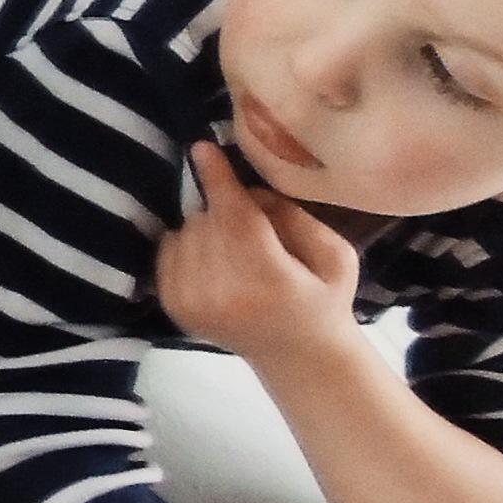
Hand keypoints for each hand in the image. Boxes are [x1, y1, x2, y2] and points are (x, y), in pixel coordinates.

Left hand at [156, 142, 359, 363]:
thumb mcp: (334, 254)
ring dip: (207, 226)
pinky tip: (213, 256)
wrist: (296, 356)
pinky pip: (168, 250)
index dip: (217, 179)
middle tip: (253, 226)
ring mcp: (192, 304)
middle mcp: (222, 295)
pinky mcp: (174, 307)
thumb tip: (245, 188)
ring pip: (185, 231)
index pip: (235, 218)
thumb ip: (293, 217)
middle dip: (225, 208)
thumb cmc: (323, 299)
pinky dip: (187, 243)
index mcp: (269, 280)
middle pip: (208, 221)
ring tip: (237, 247)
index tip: (202, 147)